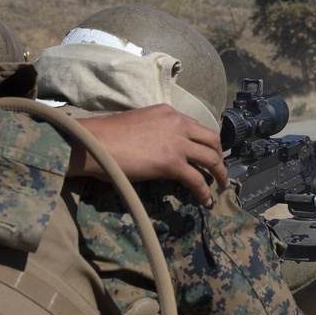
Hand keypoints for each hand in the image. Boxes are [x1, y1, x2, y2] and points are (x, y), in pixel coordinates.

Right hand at [68, 104, 227, 206]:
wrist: (94, 143)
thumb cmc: (107, 136)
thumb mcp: (139, 123)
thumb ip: (156, 130)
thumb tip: (160, 148)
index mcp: (168, 113)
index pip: (196, 126)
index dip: (206, 142)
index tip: (208, 154)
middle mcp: (177, 123)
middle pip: (211, 139)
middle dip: (220, 156)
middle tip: (220, 171)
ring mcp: (176, 142)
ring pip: (211, 158)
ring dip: (220, 174)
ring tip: (221, 186)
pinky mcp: (172, 162)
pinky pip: (197, 179)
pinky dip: (204, 192)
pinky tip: (206, 201)